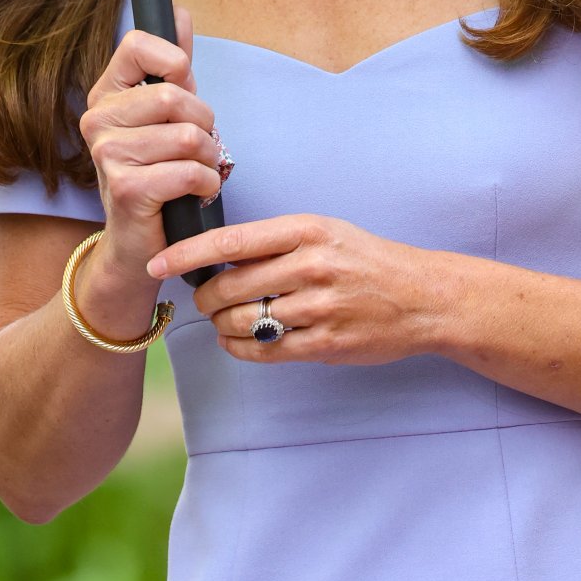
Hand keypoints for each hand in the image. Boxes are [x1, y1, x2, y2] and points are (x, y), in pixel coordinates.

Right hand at [78, 5, 225, 277]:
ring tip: (197, 169)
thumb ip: (173, 65)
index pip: (137, 44)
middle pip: (173, 96)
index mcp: (106, 93)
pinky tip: (196, 191)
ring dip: (208, 157)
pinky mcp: (125, 189)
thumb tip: (180, 14)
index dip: (174, 60)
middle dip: (204, 122)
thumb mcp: (166, 113)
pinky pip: (188, 172)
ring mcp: (107, 154)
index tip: (183, 83)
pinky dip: (206, 183)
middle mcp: (97, 119)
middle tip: (199, 144)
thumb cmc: (158, 171)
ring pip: (187, 137)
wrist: (140, 241)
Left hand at [146, 215, 444, 363]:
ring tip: (221, 320)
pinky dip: (240, 347)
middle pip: (230, 286)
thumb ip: (274, 240)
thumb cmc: (364, 259)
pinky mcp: (326, 343)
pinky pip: (265, 350)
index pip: (231, 241)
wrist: (421, 296)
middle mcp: (311, 265)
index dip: (186, 254)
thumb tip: (215, 254)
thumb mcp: (323, 231)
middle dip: (204, 297)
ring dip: (221, 325)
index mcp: (306, 229)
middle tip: (200, 299)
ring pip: (243, 320)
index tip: (158, 262)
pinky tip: (235, 341)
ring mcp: (320, 307)